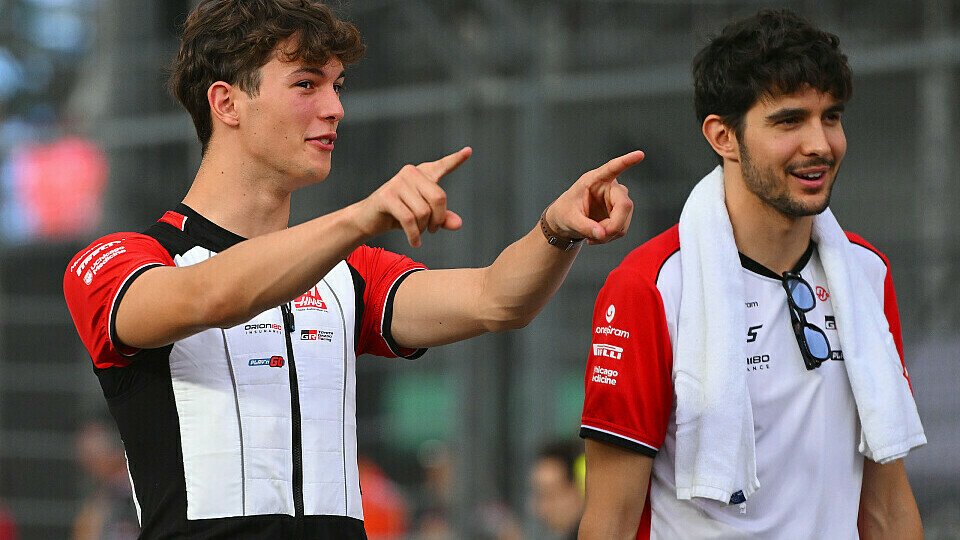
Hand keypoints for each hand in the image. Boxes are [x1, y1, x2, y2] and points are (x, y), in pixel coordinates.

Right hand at [356, 147, 471, 246]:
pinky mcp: (387, 196)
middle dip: (438, 219)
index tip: (469, 151)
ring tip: (418, 233)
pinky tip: (415, 242)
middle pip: (439, 198)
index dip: (456, 160)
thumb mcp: (424, 217)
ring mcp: (398, 182)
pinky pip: (409, 219)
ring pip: (424, 212)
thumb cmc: (398, 215)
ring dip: (423, 228)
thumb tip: (458, 224)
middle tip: (432, 230)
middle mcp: (411, 173)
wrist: (368, 219)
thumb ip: (442, 218)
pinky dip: (414, 235)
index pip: (442, 166)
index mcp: (422, 174)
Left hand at [545, 150, 642, 243]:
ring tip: (592, 236)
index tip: (639, 155)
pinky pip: (621, 228)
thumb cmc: (565, 213)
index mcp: (594, 180)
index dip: (626, 162)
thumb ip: (585, 226)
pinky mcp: (620, 213)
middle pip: (624, 205)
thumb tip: (602, 234)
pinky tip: (598, 236)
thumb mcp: (569, 220)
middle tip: (599, 237)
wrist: (567, 222)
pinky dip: (610, 236)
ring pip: (624, 220)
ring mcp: (617, 200)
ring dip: (609, 233)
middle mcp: (609, 187)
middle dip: (613, 225)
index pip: (612, 168)